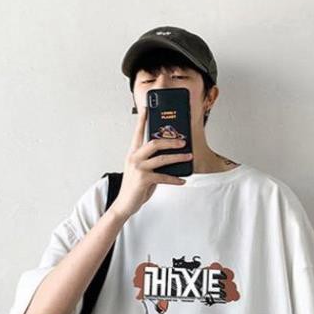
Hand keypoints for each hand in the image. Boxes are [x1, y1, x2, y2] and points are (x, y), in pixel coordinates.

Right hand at [109, 106, 191, 220]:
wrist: (125, 204)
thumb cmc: (135, 187)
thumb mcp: (141, 171)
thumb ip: (152, 163)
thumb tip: (170, 159)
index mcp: (133, 154)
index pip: (137, 133)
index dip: (142, 120)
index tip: (147, 109)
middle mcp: (134, 158)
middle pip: (154, 142)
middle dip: (171, 140)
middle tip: (183, 141)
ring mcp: (138, 168)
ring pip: (162, 158)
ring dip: (178, 157)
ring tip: (189, 157)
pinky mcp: (143, 179)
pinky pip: (164, 177)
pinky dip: (175, 179)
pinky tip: (182, 180)